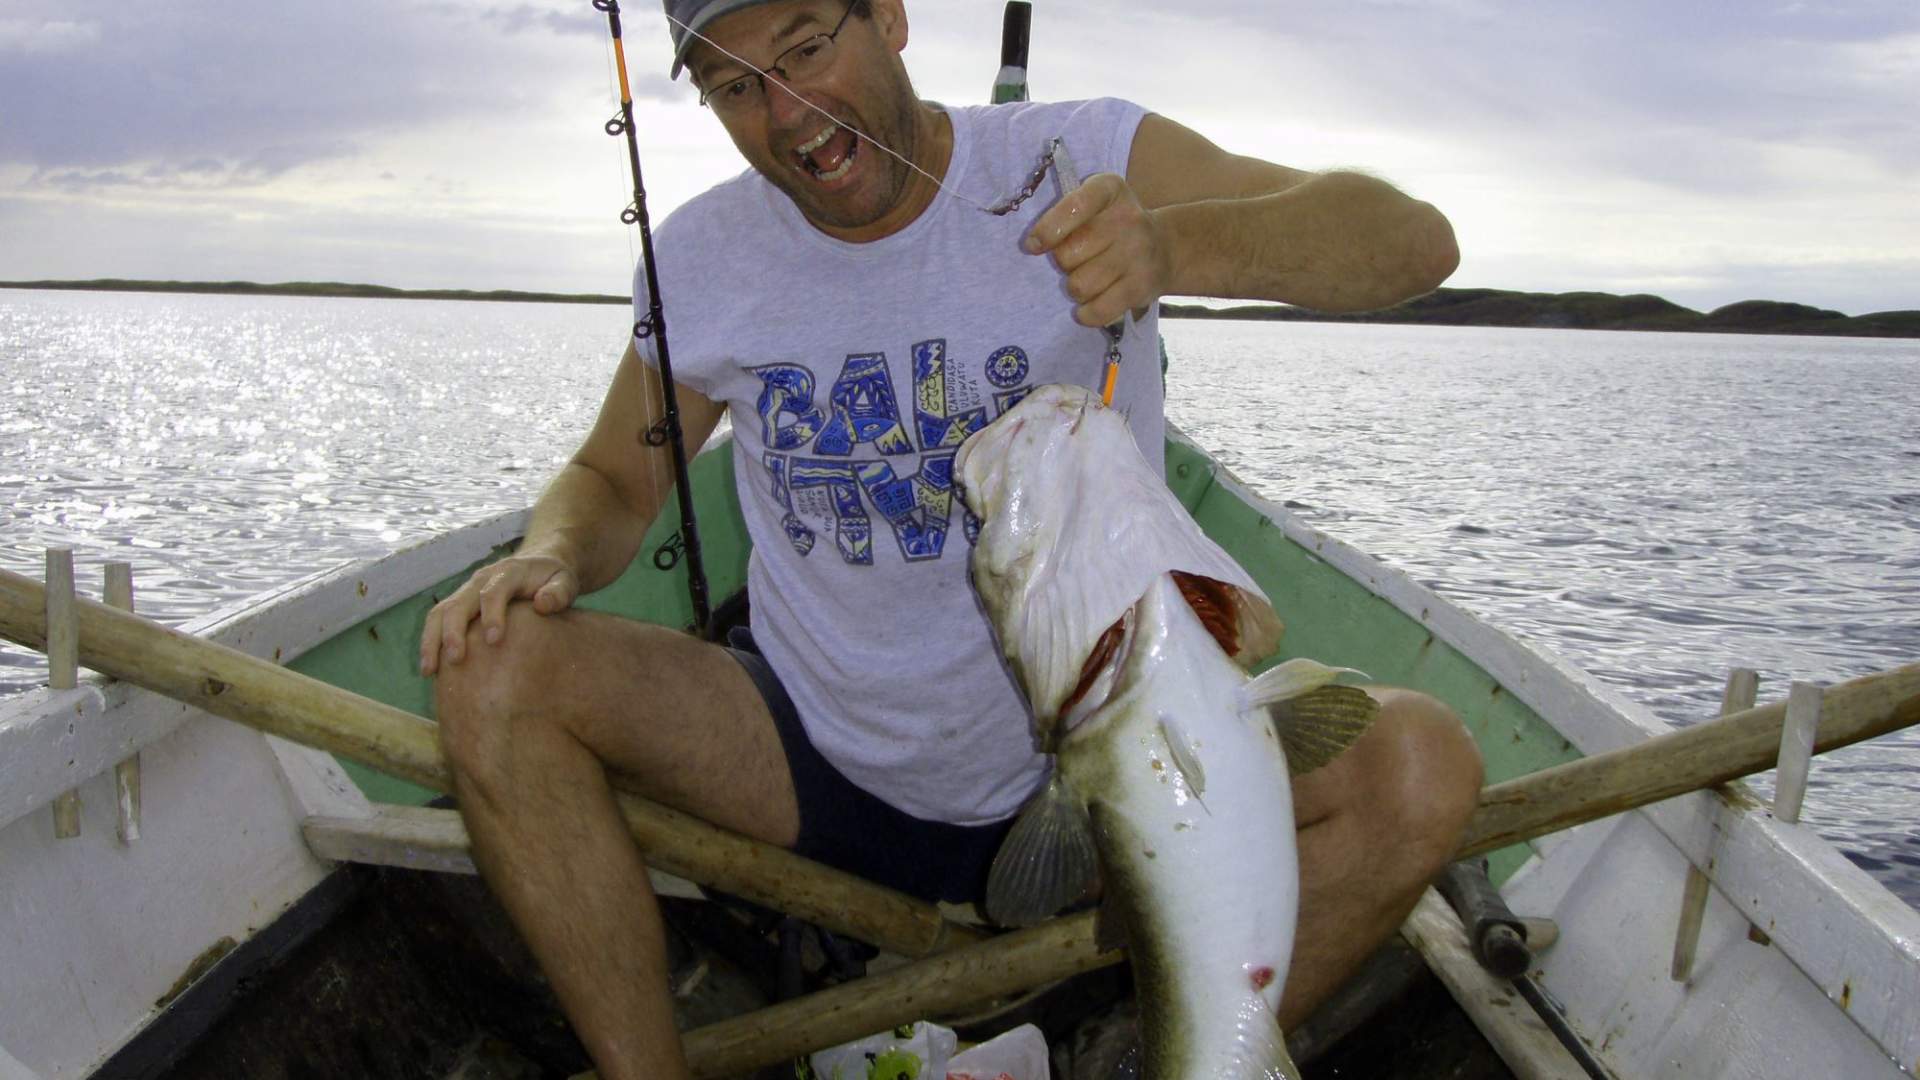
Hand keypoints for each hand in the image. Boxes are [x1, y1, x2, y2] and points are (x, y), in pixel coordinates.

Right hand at [419, 552, 578, 675]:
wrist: (539, 564)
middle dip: (453, 631)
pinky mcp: (460, 603)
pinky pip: (438, 620)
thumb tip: (542, 605)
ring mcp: (467, 591)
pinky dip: (430, 642)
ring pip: (440, 612)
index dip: (492, 615)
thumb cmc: (553, 579)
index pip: (493, 592)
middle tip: (456, 660)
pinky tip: (430, 668)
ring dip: (432, 640)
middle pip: (459, 603)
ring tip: (430, 670)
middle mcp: (481, 579)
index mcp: (508, 573)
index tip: (494, 641)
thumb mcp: (565, 581)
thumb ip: (559, 592)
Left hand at [1023, 172, 1171, 328]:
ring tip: (1089, 279)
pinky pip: (1098, 311)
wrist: (1165, 248)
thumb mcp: (1094, 205)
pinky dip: (1087, 314)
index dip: (1048, 230)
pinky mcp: (1142, 287)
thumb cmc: (1113, 226)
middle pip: (1068, 253)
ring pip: (1079, 286)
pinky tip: (1089, 307)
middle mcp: (1128, 218)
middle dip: (1064, 263)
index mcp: (1110, 190)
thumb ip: (1064, 216)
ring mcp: (1138, 254)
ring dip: (1076, 288)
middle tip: (1079, 260)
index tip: (1032, 246)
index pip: (1074, 206)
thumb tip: (1032, 246)